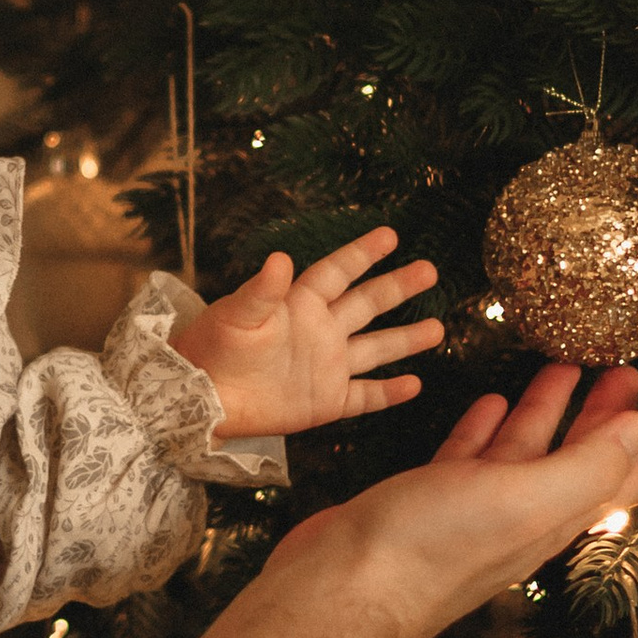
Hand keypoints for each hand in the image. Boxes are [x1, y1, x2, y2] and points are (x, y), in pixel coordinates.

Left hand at [169, 228, 443, 439]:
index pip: (338, 272)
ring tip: (437, 328)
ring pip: (375, 349)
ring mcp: (326, 366)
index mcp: (299, 304)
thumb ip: (261, 290)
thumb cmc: (211, 349)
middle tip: (429, 270)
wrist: (200, 399)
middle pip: (366, 304)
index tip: (390, 235)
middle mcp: (319, 331)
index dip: (362, 253)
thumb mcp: (236, 315)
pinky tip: (415, 385)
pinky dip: (389, 393)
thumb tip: (280, 258)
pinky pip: (365, 396)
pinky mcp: (325, 402)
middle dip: (397, 287)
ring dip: (405, 340)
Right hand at [264, 362, 637, 637]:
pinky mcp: (428, 500)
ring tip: (564, 367)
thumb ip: (586, 466)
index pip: (625, 472)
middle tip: (626, 370)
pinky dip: (488, 427)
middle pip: (581, 457)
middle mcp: (521, 515)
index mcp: (554, 517)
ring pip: (526, 450)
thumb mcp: (523, 500)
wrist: (341, 589)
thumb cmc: (428, 550)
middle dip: (609, 414)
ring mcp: (474, 509)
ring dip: (550, 410)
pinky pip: (471, 457)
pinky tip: (490, 404)